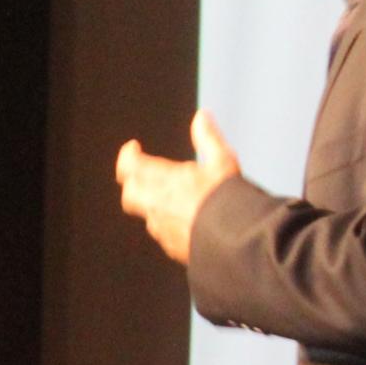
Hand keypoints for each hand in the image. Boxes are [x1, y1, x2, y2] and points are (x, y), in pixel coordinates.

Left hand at [115, 109, 240, 264]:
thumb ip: (208, 138)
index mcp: (164, 180)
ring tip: (173, 197)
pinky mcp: (173, 247)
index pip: (129, 166)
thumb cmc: (229, 199)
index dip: (128, 155)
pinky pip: (163, 232)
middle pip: (130, 193)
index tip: (133, 148)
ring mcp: (162, 228)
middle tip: (144, 174)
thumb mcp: (222, 161)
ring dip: (154, 204)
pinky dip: (169, 223)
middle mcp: (156, 205)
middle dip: (134, 182)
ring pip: (147, 214)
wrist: (238, 242)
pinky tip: (186, 220)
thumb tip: (201, 117)